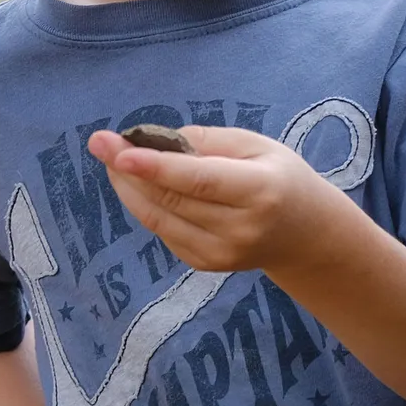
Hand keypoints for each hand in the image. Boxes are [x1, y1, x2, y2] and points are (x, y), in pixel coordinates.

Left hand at [87, 126, 337, 273]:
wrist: (305, 235)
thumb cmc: (280, 177)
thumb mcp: (257, 145)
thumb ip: (208, 141)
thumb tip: (157, 142)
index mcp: (259, 191)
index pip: (198, 180)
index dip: (155, 166)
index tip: (119, 151)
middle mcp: (239, 229)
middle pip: (171, 199)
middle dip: (128, 170)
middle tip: (99, 143)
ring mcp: (221, 254)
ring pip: (159, 219)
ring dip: (129, 188)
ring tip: (111, 159)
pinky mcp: (206, 264)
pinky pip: (164, 231)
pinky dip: (145, 205)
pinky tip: (137, 184)